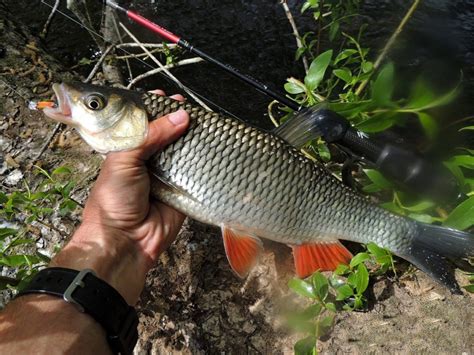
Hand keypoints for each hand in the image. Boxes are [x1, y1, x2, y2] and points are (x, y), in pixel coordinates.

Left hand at [51, 94, 188, 303]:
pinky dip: (205, 161)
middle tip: (188, 105)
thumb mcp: (123, 159)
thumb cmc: (114, 199)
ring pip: (183, 151)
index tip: (167, 97)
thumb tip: (181, 116)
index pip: (142, 124)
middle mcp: (148, 161)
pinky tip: (214, 146)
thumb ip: (150, 135)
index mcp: (128, 151)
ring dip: (193, 137)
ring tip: (204, 121)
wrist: (125, 241)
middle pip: (166, 134)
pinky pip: (197, 172)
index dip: (153, 110)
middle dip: (177, 120)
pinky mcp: (185, 190)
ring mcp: (168, 175)